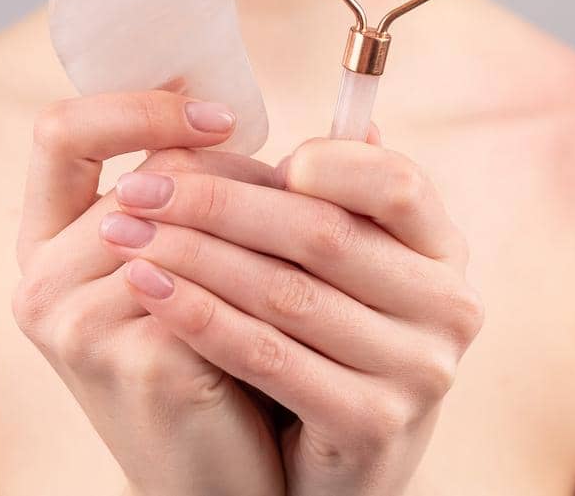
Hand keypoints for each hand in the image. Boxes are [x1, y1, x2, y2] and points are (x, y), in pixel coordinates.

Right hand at [11, 88, 287, 495]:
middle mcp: (42, 283)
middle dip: (238, 174)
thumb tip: (277, 104)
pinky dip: (274, 270)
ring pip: (191, 224)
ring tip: (324, 223)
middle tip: (303, 183)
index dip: (138, 107)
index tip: (220, 115)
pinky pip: (219, 283)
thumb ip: (198, 197)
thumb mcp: (186, 270)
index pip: (60, 133)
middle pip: (152, 178)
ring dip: (267, 219)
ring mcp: (81, 325)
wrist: (218, 482)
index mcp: (44, 246)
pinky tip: (317, 272)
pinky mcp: (139, 361)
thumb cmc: (208, 362)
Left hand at [101, 123, 483, 495]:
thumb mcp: (346, 264)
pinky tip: (149, 289)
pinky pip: (269, 356)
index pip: (396, 183)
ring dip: (194, 256)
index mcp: (443, 250)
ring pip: (286, 294)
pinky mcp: (372, 425)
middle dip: (217, 203)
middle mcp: (449, 307)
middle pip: (323, 234)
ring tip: (125, 232)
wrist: (333, 473)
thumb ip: (339, 195)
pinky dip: (201, 317)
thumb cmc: (328, 340)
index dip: (319, 161)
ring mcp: (418, 371)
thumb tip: (337, 114)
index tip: (228, 146)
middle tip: (138, 186)